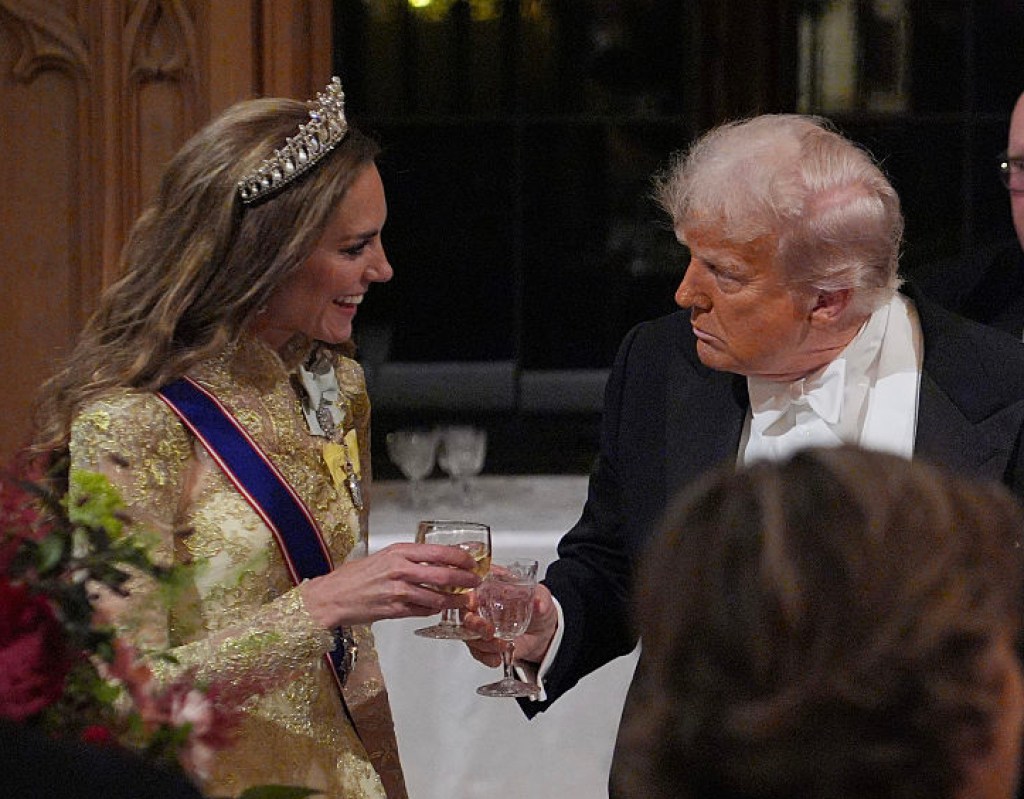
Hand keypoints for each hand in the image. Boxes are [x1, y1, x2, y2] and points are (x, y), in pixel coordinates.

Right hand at [300, 542, 480, 628]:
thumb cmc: (354, 576)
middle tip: (475, 583)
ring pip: (436, 597)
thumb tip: (435, 560)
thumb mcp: (383, 557)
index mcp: (399, 552)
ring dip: (454, 600)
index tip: (472, 562)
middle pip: (443, 575)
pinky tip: (438, 609)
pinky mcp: (394, 610)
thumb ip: (408, 559)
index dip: (460, 558)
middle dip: (464, 580)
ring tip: (464, 601)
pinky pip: (422, 611)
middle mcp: (400, 569)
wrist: (331, 597)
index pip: (439, 552)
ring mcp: (397, 591)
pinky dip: (433, 611)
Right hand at [463, 582, 558, 667]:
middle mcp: (482, 606)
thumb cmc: (538, 609)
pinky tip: (497, 659)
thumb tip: (538, 604)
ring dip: (483, 643)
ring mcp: (481, 626)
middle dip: (473, 623)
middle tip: (488, 630)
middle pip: (465, 613)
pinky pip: (477, 651)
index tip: (474, 602)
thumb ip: (540, 600)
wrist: (543, 634)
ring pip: (469, 635)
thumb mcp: (543, 599)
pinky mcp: (484, 643)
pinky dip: (485, 657)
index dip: (469, 595)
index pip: (473, 587)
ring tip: (502, 646)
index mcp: (492, 587)